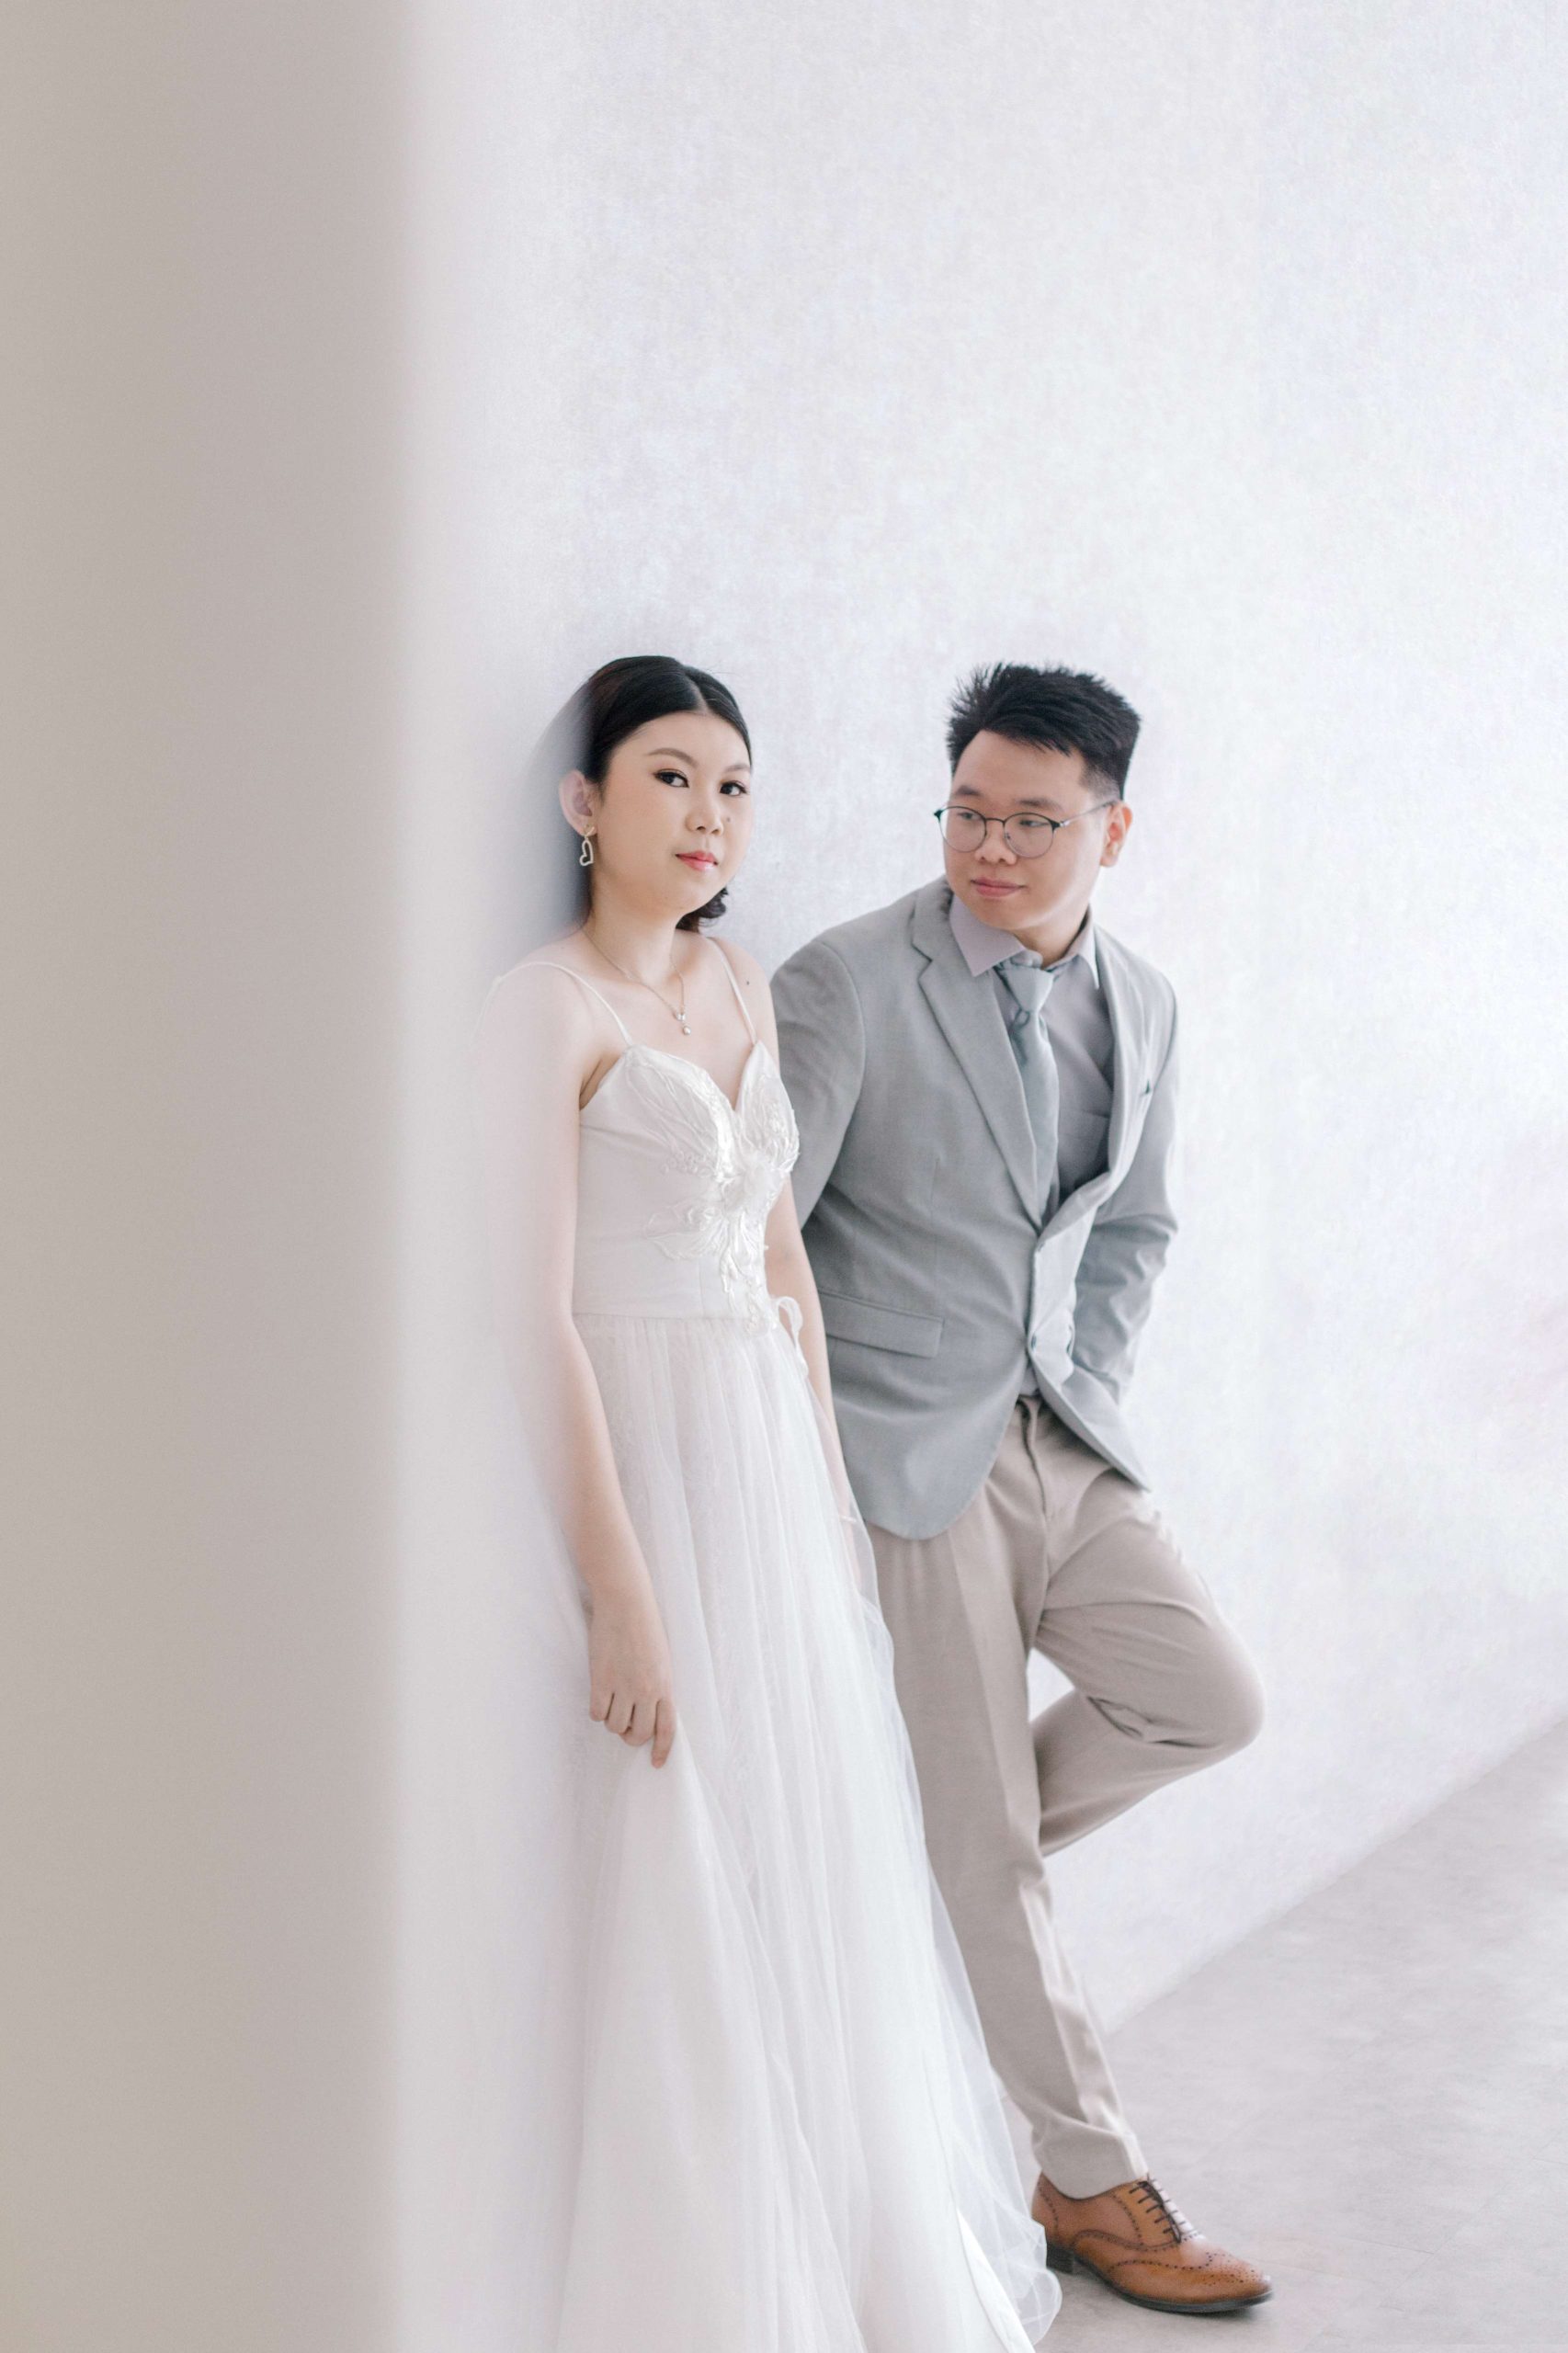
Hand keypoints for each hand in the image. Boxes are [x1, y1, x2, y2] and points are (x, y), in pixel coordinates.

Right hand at [586, 1577, 676, 1765]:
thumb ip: (659, 1687)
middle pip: (638, 1734)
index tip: (655, 1763)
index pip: (667, 1729)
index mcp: (665, 1685)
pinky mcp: (601, 1680)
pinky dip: (597, 1711)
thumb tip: (650, 1713)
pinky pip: (597, 1713)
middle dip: (631, 1736)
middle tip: (625, 1726)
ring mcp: (623, 1686)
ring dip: (612, 1720)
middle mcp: (647, 1691)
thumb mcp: (662, 1660)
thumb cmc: (646, 1628)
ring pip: (615, 1726)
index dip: (661, 1750)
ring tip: (613, 1702)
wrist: (626, 1604)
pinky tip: (599, 1696)